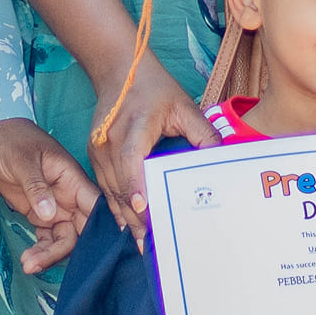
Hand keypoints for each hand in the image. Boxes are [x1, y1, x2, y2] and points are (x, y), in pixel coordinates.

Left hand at [0, 117, 99, 273]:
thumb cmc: (12, 141)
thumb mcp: (24, 161)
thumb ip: (37, 187)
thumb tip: (49, 215)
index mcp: (73, 179)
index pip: (96, 207)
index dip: (104, 230)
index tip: (101, 254)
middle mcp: (69, 196)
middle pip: (82, 230)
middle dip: (67, 250)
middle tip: (40, 263)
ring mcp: (55, 207)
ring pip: (65, 238)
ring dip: (50, 255)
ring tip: (28, 264)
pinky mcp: (40, 215)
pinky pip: (48, 238)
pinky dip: (41, 251)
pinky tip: (28, 259)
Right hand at [88, 59, 216, 247]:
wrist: (118, 71)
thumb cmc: (154, 88)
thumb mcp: (184, 106)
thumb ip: (204, 134)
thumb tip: (221, 161)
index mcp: (134, 125)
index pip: (131, 159)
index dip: (136, 184)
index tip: (144, 209)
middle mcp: (110, 140)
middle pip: (120, 183)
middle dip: (135, 215)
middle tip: (152, 244)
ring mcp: (98, 148)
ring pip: (110, 190)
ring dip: (125, 217)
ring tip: (141, 242)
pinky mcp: (94, 154)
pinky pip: (104, 186)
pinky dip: (116, 206)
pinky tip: (128, 225)